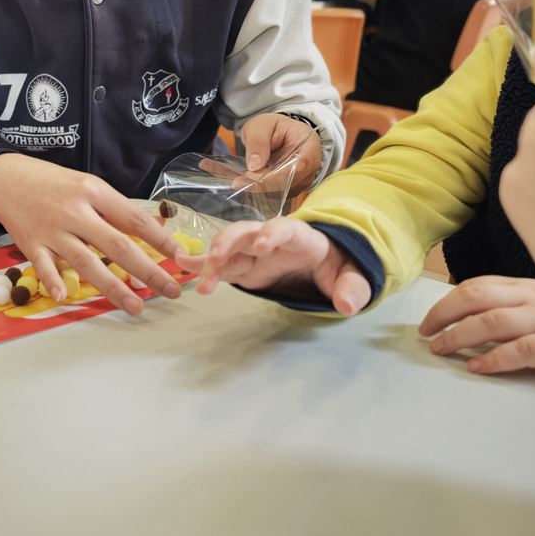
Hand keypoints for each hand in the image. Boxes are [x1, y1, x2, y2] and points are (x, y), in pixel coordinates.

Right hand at [0, 154, 183, 314]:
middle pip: (116, 245)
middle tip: (170, 290)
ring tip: (136, 306)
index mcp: (94, 193)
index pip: (133, 218)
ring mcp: (52, 230)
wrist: (8, 178)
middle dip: (147, 271)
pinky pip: (43, 265)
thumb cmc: (55, 184)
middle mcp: (75, 212)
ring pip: (86, 262)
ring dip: (113, 287)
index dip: (159, 239)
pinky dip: (53, 281)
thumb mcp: (88, 186)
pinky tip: (64, 297)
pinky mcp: (30, 243)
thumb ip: (114, 209)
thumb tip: (151, 230)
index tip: (179, 257)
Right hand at [181, 217, 370, 313]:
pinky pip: (220, 264)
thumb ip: (352, 288)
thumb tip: (348, 305)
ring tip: (190, 272)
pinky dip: (201, 264)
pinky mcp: (243, 266)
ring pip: (226, 246)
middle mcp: (270, 239)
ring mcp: (252, 251)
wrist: (324, 261)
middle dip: (228, 242)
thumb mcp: (353, 274)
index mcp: (299, 237)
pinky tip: (181, 265)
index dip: (271, 234)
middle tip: (215, 260)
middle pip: (244, 232)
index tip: (261, 247)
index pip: (284, 229)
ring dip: (209, 257)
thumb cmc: (338, 264)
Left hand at [237, 113, 323, 191]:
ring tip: (242, 179)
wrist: (278, 134)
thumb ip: (257, 142)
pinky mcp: (294, 187)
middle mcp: (312, 165)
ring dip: (262, 188)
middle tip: (238, 181)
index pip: (298, 166)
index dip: (275, 176)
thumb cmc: (273, 127)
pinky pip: (279, 194)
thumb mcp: (260, 126)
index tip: (250, 178)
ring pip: (284, 191)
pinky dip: (263, 190)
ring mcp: (304, 178)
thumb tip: (254, 166)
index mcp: (309, 144)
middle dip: (263, 184)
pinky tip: (250, 182)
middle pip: (290, 182)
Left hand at [419, 276, 534, 375]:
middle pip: (477, 298)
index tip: (428, 321)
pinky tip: (477, 367)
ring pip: (494, 322)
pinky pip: (524, 350)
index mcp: (525, 287)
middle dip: (444, 315)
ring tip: (442, 349)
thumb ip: (508, 304)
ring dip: (460, 336)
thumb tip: (463, 317)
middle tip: (427, 335)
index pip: (476, 286)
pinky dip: (496, 359)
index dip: (446, 302)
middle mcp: (534, 298)